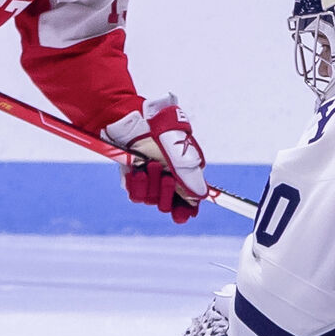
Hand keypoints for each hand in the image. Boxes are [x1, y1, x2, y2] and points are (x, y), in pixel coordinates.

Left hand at [107, 94, 208, 223]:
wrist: (133, 121)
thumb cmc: (159, 130)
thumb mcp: (179, 150)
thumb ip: (189, 174)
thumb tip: (201, 195)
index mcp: (184, 173)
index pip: (187, 201)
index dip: (186, 210)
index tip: (183, 215)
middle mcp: (168, 179)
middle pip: (168, 205)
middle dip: (167, 193)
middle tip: (166, 177)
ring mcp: (150, 180)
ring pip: (151, 201)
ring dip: (151, 185)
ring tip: (150, 165)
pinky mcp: (134, 179)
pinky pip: (136, 196)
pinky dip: (137, 186)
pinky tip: (137, 172)